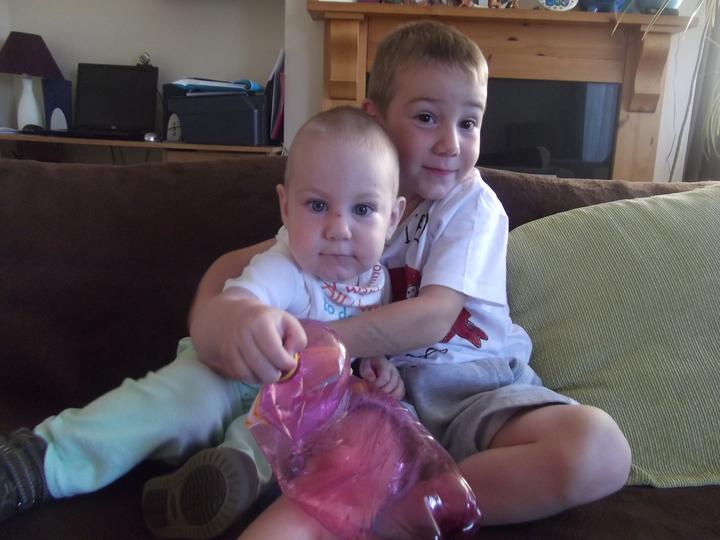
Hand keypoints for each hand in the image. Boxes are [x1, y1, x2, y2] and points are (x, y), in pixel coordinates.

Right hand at [190, 289, 305, 383]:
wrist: (233, 316)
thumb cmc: (266, 321)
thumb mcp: (287, 321)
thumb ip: (298, 337)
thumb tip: (291, 354)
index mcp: (260, 322)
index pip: (275, 352)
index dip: (287, 363)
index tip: (290, 362)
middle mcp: (242, 334)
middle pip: (264, 368)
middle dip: (276, 374)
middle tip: (279, 368)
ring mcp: (231, 347)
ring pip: (251, 376)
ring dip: (264, 377)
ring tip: (270, 369)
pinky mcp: (225, 358)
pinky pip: (241, 377)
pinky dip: (252, 378)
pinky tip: (258, 370)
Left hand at [358, 356, 404, 399]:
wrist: (375, 364)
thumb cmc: (370, 365)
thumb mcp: (365, 364)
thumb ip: (366, 370)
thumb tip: (371, 379)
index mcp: (386, 365)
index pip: (384, 378)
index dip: (377, 385)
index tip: (369, 388)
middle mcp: (395, 371)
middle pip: (392, 385)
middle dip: (382, 392)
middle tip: (374, 395)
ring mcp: (399, 378)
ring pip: (398, 390)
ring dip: (389, 396)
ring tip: (380, 399)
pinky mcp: (400, 385)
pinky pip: (401, 393)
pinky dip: (395, 398)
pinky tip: (387, 400)